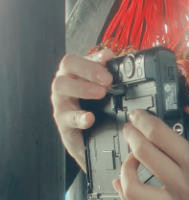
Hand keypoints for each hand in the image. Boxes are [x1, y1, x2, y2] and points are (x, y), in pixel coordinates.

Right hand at [51, 50, 113, 169]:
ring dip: (82, 87)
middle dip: (88, 69)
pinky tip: (90, 118)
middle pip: (67, 65)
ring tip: (101, 93)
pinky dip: (79, 117)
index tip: (109, 59)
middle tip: (108, 79)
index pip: (78, 58)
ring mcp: (61, 102)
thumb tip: (115, 59)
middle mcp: (64, 83)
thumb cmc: (97, 110)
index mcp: (74, 73)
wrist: (91, 142)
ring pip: (62, 86)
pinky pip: (67, 118)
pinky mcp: (63, 123)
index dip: (92, 56)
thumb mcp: (104, 91)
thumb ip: (108, 75)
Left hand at [117, 96, 188, 199]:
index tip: (138, 114)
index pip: (158, 134)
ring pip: (133, 188)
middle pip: (142, 155)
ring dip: (126, 167)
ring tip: (131, 157)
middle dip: (131, 135)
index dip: (142, 119)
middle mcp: (183, 186)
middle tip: (131, 128)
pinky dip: (126, 196)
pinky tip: (127, 182)